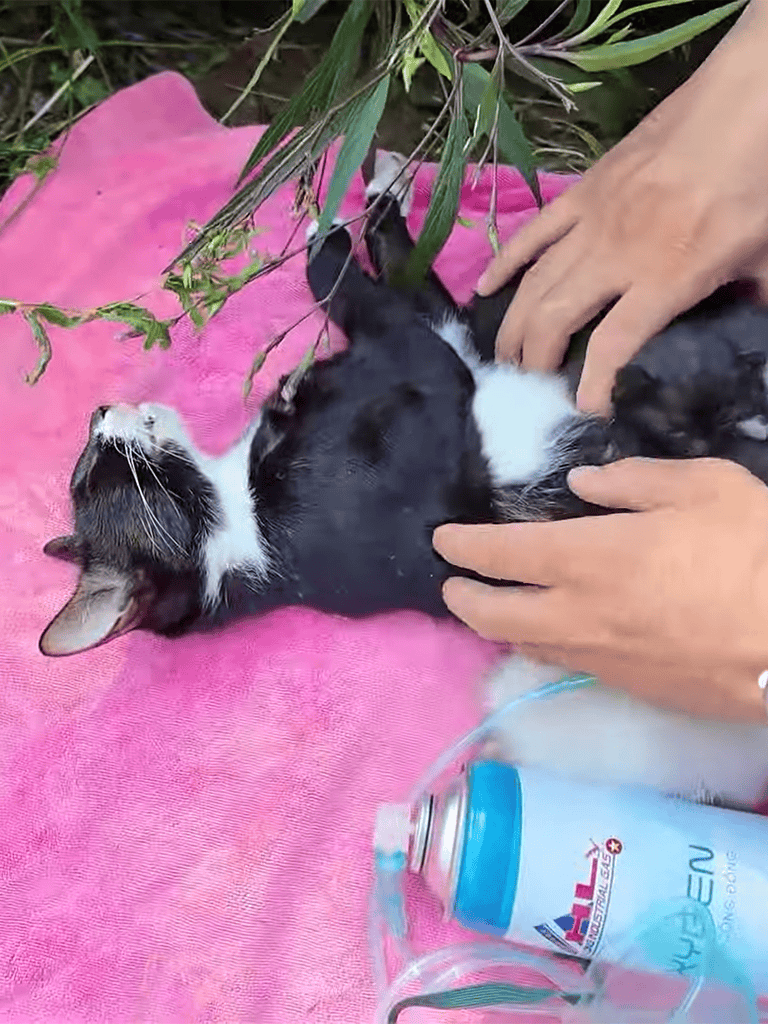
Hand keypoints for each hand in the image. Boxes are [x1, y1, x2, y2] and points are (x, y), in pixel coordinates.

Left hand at [433, 459, 767, 722]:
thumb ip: (634, 482)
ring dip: (498, 626)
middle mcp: (580, 615)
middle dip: (462, 598)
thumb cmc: (756, 551)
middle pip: (493, 616)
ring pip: (527, 646)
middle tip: (452, 583)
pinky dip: (545, 646)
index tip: (443, 539)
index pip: (501, 554)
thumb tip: (582, 482)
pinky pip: (569, 665)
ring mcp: (603, 659)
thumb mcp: (703, 487)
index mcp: (590, 557)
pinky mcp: (632, 688)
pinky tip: (555, 633)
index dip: (463, 546)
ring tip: (493, 608)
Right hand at [477, 0, 767, 414]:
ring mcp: (591, 222)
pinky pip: (531, 235)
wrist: (741, 104)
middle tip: (528, 388)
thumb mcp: (765, 257)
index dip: (591, 387)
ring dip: (514, 325)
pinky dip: (504, 264)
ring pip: (534, 284)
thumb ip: (748, 304)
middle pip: (553, 320)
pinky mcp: (581, 193)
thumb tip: (749, 340)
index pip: (611, 347)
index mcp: (664, 278)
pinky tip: (484, 290)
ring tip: (504, 358)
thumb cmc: (757, 180)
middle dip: (533, 362)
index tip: (585, 411)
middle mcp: (615, 257)